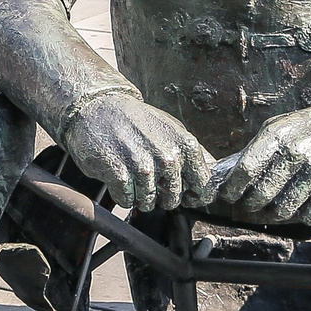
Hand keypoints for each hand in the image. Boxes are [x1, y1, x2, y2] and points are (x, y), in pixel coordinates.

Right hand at [61, 93, 214, 213]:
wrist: (97, 108)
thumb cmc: (136, 122)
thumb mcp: (172, 130)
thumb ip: (192, 156)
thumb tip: (213, 182)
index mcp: (186, 145)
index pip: (204, 188)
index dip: (192, 196)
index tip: (182, 192)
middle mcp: (168, 156)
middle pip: (173, 200)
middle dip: (160, 195)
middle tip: (148, 177)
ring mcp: (143, 166)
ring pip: (148, 203)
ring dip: (138, 195)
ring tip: (131, 173)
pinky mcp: (119, 174)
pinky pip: (127, 201)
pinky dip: (122, 194)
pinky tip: (118, 175)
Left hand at [205, 102, 310, 227]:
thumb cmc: (310, 129)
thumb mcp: (280, 127)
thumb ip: (256, 150)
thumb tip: (227, 178)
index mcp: (278, 135)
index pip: (245, 170)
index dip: (232, 189)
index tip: (228, 198)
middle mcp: (297, 153)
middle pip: (261, 194)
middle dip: (251, 205)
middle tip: (250, 207)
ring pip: (283, 210)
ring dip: (276, 213)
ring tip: (275, 208)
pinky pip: (309, 216)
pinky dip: (302, 216)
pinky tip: (303, 205)